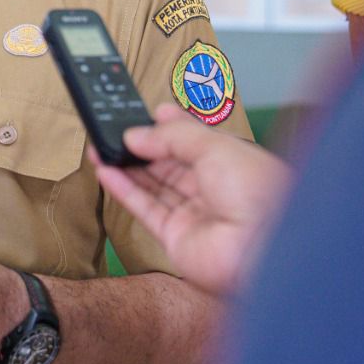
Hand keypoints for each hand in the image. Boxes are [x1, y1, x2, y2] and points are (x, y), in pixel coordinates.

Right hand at [92, 104, 293, 296]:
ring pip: (153, 186)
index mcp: (232, 163)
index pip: (194, 141)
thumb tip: (137, 135)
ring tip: (101, 148)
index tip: (148, 114)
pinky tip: (106, 172)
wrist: (262, 248)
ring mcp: (194, 214)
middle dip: (143, 146)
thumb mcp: (214, 147)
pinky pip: (144, 209)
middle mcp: (213, 189)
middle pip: (170, 163)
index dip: (171, 127)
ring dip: (126, 166)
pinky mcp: (175, 237)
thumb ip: (172, 137)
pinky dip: (124, 190)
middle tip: (115, 130)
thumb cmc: (258, 195)